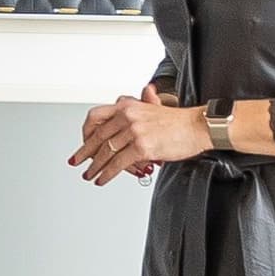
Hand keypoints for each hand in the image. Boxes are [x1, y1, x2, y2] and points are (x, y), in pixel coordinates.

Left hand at [69, 95, 210, 184]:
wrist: (198, 127)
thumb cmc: (178, 121)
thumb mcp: (154, 107)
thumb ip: (141, 103)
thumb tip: (137, 97)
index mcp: (127, 105)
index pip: (95, 117)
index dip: (85, 132)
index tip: (82, 142)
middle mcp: (127, 116)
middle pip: (98, 137)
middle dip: (85, 152)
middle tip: (76, 161)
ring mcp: (134, 132)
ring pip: (106, 152)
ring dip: (95, 166)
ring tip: (89, 175)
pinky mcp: (142, 147)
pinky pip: (118, 163)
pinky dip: (107, 173)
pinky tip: (102, 179)